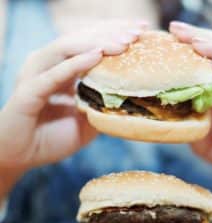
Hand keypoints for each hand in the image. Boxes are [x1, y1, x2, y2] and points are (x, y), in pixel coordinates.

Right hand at [0, 20, 146, 196]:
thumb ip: (102, 107)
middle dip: (112, 32)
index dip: (116, 34)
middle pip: (83, 40)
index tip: (143, 29)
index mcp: (63, 70)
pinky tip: (96, 55)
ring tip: (124, 41)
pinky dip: (75, 63)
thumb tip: (130, 99)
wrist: (22, 156)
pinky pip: (54, 74)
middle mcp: (50, 65)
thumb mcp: (87, 122)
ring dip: (97, 43)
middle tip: (139, 30)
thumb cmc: (52, 138)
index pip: (92, 44)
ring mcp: (37, 74)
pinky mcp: (29, 90)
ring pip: (68, 49)